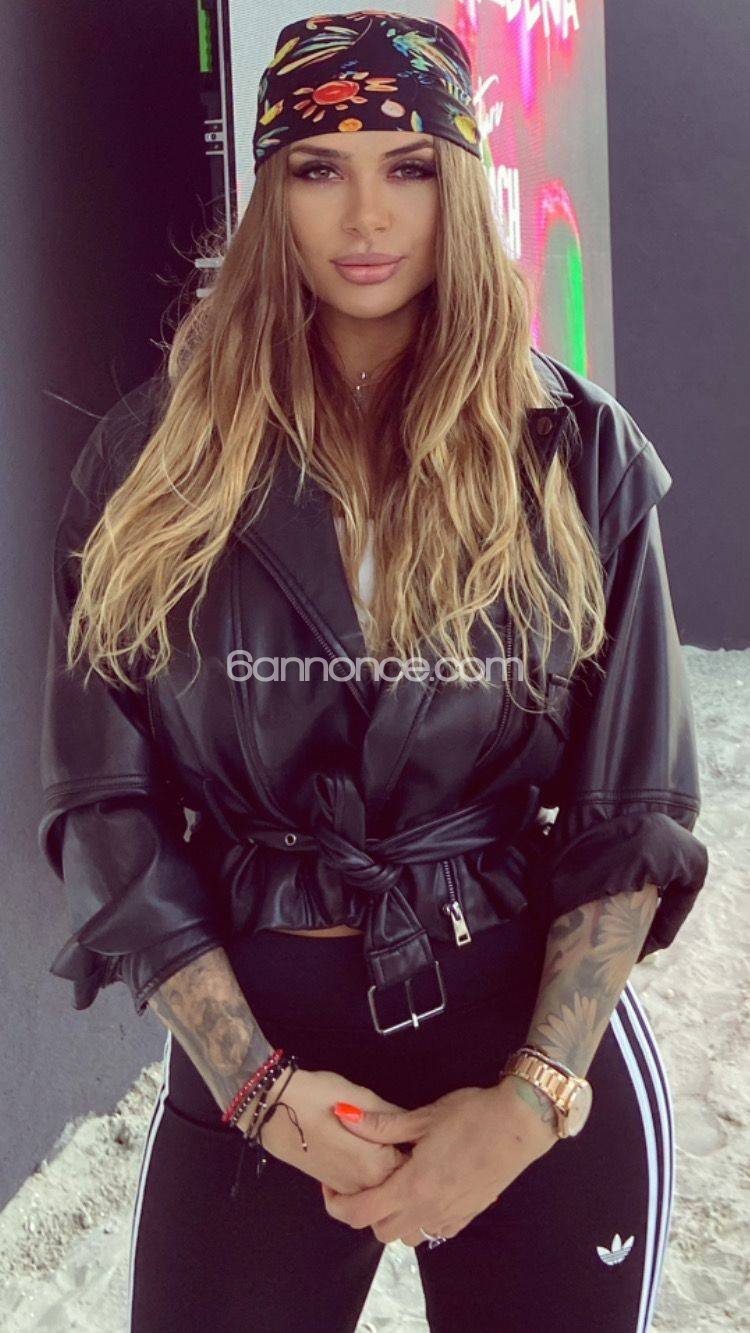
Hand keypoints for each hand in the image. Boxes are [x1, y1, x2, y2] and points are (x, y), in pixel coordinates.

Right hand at [238, 1068, 410, 1193]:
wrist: (271, 1108)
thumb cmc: (317, 1097)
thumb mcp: (362, 1098)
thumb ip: (393, 1118)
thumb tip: (416, 1126)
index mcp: (378, 1166)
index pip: (417, 1167)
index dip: (424, 1150)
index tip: (426, 1135)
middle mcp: (365, 1187)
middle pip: (401, 1184)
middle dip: (409, 1167)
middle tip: (409, 1139)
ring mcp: (347, 1190)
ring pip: (381, 1190)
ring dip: (390, 1174)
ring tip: (390, 1144)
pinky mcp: (332, 1186)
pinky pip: (362, 1190)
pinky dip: (371, 1177)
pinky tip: (369, 1151)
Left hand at [321, 1077, 557, 1245]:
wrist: (520, 1124)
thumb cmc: (472, 1115)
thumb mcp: (423, 1116)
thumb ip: (381, 1124)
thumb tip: (343, 1115)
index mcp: (413, 1185)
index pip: (361, 1213)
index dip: (337, 1206)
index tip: (332, 1188)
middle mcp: (429, 1208)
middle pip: (381, 1231)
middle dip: (366, 1211)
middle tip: (368, 1180)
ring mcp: (450, 1216)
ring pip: (408, 1236)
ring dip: (395, 1219)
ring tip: (397, 1185)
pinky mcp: (468, 1216)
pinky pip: (433, 1231)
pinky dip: (421, 1220)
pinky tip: (426, 1190)